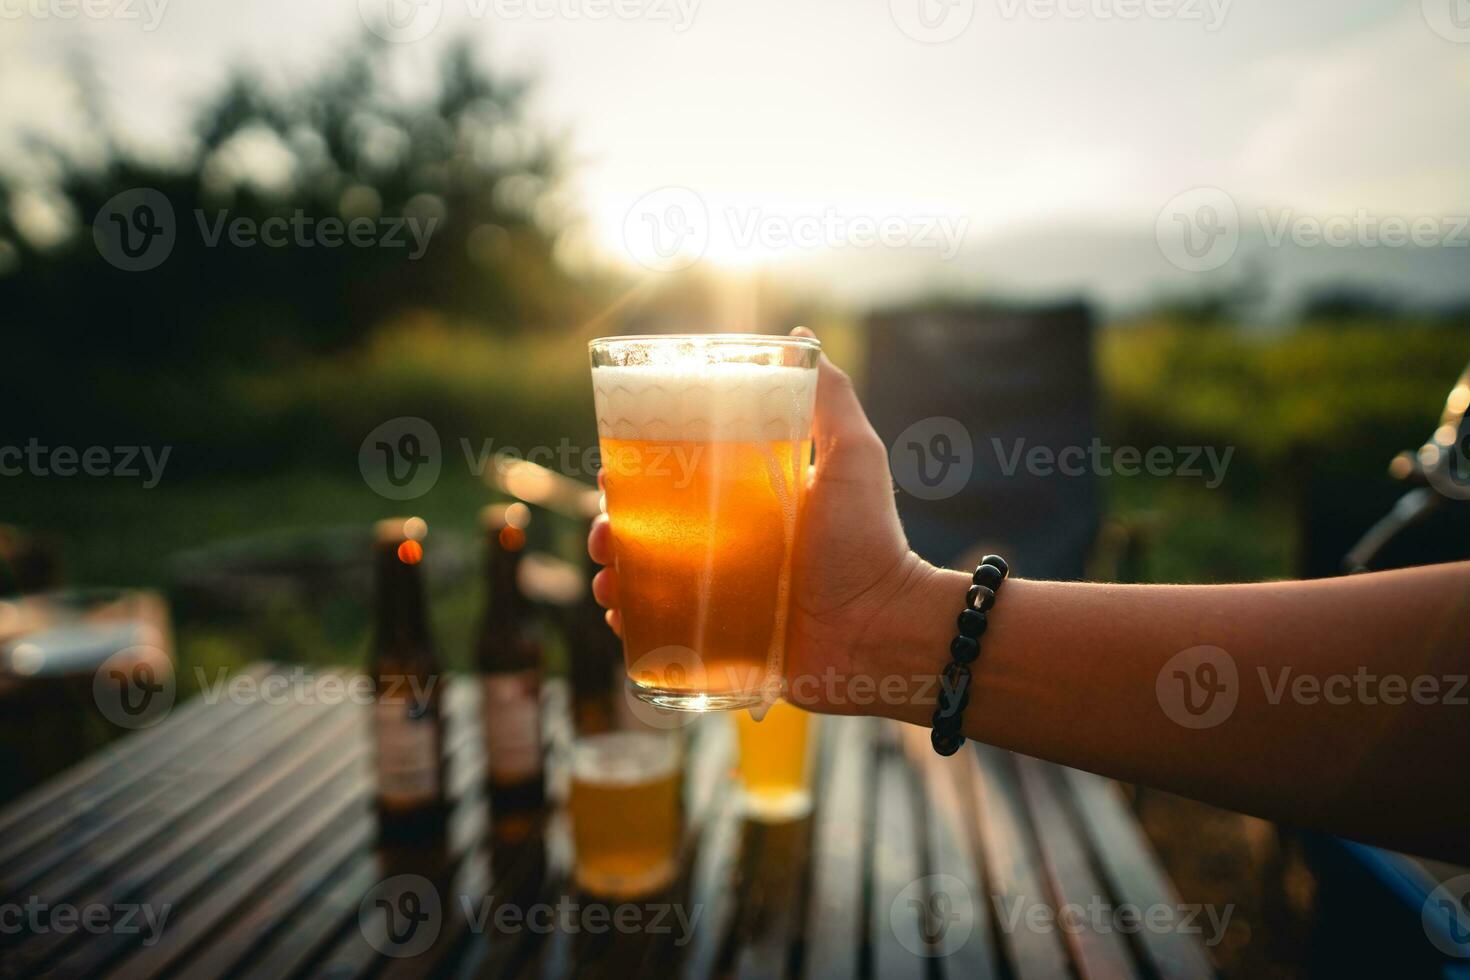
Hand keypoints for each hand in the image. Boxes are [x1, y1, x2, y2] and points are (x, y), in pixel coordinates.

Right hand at [587, 327, 931, 712]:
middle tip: (606, 534)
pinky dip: (633, 625)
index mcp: (748, 505)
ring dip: (613, 577)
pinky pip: (662, 634)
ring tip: (609, 580)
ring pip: (646, 583)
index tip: (609, 471)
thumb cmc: (871, 541)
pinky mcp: (721, 645)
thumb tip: (797, 337)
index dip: (636, 477)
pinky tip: (621, 617)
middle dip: (613, 530)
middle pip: (649, 533)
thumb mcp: (854, 457)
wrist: (884, 628)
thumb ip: (830, 400)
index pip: (676, 483)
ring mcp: (721, 600)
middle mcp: (729, 549)